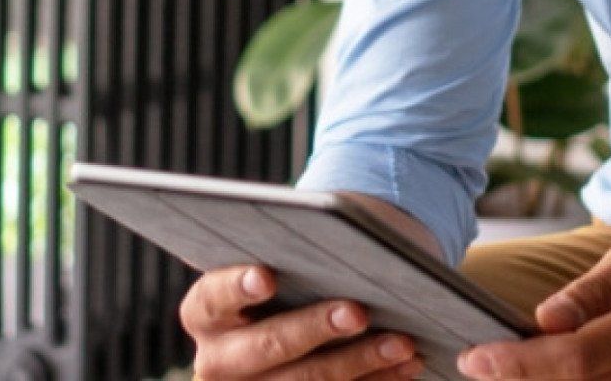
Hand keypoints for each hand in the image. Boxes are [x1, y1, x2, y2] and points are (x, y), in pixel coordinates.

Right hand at [179, 263, 424, 380]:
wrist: (290, 321)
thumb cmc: (288, 278)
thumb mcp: (278, 265)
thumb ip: (289, 257)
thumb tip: (341, 246)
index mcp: (204, 313)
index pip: (212, 298)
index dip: (237, 287)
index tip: (267, 277)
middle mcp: (217, 360)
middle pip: (266, 347)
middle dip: (314, 328)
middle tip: (357, 311)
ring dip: (360, 362)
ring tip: (402, 342)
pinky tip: (406, 365)